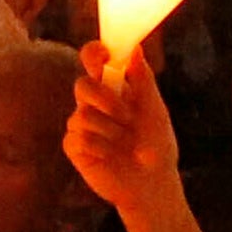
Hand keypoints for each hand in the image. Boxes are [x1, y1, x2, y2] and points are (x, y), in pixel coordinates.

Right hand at [64, 38, 179, 207]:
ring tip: (124, 143)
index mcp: (113, 88)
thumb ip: (143, 80)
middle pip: (82, 85)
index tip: (104, 54)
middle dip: (104, 98)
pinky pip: (77, 137)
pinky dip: (98, 146)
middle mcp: (94, 103)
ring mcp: (82, 125)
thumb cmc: (156, 145)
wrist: (152, 183)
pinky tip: (109, 156)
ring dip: (108, 129)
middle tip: (126, 116)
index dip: (93, 53)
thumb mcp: (154, 110)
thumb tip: (134, 48)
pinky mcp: (75, 147)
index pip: (94, 61)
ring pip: (81, 115)